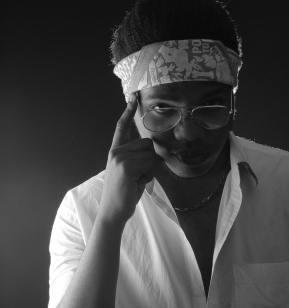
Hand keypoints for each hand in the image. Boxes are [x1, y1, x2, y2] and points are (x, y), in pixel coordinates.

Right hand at [98, 96, 161, 224]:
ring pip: (151, 154)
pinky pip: (150, 163)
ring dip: (150, 169)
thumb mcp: (131, 171)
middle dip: (151, 159)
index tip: (132, 97)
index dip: (128, 112)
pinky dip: (149, 175)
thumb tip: (155, 149)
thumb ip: (138, 157)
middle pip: (148, 143)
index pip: (122, 127)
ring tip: (138, 180)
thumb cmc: (125, 193)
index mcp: (115, 151)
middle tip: (140, 175)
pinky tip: (138, 183)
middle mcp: (116, 151)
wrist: (113, 211)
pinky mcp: (126, 166)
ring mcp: (120, 158)